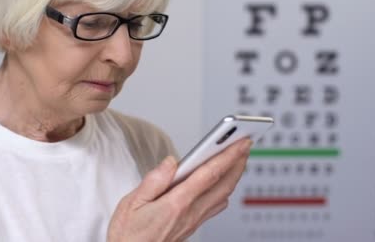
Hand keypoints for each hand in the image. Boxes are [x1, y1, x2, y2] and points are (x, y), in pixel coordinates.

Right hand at [107, 138, 251, 241]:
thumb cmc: (129, 234)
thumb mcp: (132, 203)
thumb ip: (154, 180)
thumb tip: (172, 162)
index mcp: (176, 203)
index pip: (209, 174)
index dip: (228, 156)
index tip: (241, 142)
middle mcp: (190, 213)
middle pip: (224, 184)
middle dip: (238, 162)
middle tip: (246, 144)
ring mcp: (194, 220)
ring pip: (223, 195)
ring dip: (234, 176)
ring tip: (237, 158)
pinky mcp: (193, 225)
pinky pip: (216, 205)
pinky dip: (224, 190)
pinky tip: (221, 183)